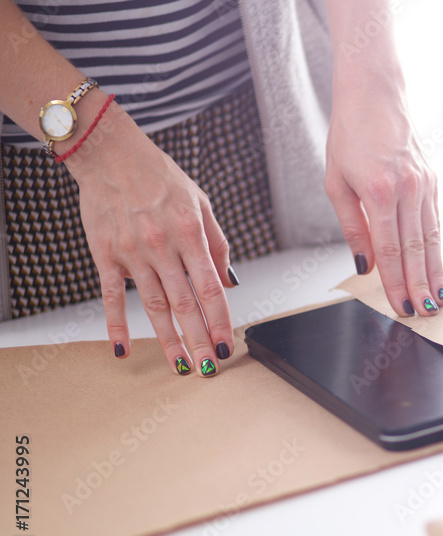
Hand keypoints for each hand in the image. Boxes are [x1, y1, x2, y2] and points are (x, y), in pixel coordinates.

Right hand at [65, 101, 236, 375]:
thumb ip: (217, 245)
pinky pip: (112, 296)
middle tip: (209, 367)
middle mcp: (162, 246)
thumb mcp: (201, 203)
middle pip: (185, 304)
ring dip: (168, 340)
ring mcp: (132, 253)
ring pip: (154, 306)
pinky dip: (116, 325)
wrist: (110, 155)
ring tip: (181, 365)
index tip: (228, 344)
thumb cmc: (161, 178)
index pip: (210, 288)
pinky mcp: (105, 254)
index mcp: (190, 234)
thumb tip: (230, 283)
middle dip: (200, 339)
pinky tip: (123, 349)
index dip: (221, 320)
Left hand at [324, 63, 442, 316]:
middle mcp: (407, 189)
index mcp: (378, 191)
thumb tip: (364, 265)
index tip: (400, 305)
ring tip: (439, 299)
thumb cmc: (349, 135)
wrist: (375, 94)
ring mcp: (424, 185)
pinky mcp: (432, 180)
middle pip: (415, 249)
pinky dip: (439, 248)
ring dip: (436, 272)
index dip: (395, 282)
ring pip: (433, 238)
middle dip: (419, 285)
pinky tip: (440, 268)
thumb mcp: (336, 182)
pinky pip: (436, 221)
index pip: (389, 249)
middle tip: (424, 313)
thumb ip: (351, 227)